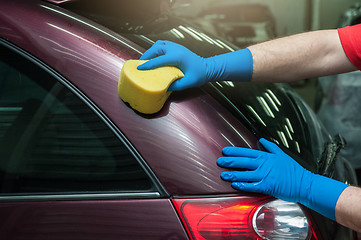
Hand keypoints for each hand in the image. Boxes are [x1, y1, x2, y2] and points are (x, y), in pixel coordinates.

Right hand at [138, 40, 252, 90]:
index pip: (159, 60)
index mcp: (178, 57)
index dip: (148, 65)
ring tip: (146, 60)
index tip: (139, 68)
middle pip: (156, 48)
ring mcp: (176, 46)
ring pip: (159, 44)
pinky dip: (156, 48)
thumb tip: (163, 87)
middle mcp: (176, 49)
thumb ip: (176, 86)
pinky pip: (163, 44)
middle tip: (140, 64)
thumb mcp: (188, 83)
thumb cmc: (199, 75)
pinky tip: (154, 56)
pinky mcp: (177, 47)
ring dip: (151, 51)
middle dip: (146, 55)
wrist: (208, 68)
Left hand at [217, 138, 348, 220]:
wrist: (304, 183)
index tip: (225, 151)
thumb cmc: (293, 170)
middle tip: (219, 161)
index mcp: (266, 157)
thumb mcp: (281, 154)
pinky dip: (243, 185)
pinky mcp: (268, 186)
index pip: (247, 152)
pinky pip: (252, 185)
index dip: (234, 151)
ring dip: (233, 174)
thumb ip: (270, 147)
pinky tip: (235, 184)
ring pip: (245, 174)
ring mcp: (265, 175)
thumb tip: (261, 140)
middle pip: (243, 162)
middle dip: (230, 161)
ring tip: (223, 174)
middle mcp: (264, 165)